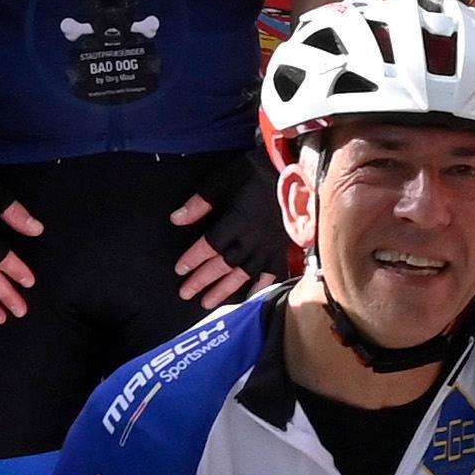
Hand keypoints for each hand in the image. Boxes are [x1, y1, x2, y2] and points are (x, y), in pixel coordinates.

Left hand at [169, 156, 286, 308]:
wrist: (298, 171)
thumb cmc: (259, 171)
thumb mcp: (224, 179)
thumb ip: (201, 202)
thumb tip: (177, 219)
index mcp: (237, 220)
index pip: (210, 245)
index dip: (194, 258)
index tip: (180, 269)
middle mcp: (252, 238)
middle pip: (223, 264)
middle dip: (203, 279)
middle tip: (186, 293)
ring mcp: (269, 245)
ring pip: (243, 273)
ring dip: (224, 289)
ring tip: (208, 303)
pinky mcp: (282, 247)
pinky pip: (272, 272)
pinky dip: (261, 286)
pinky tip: (250, 298)